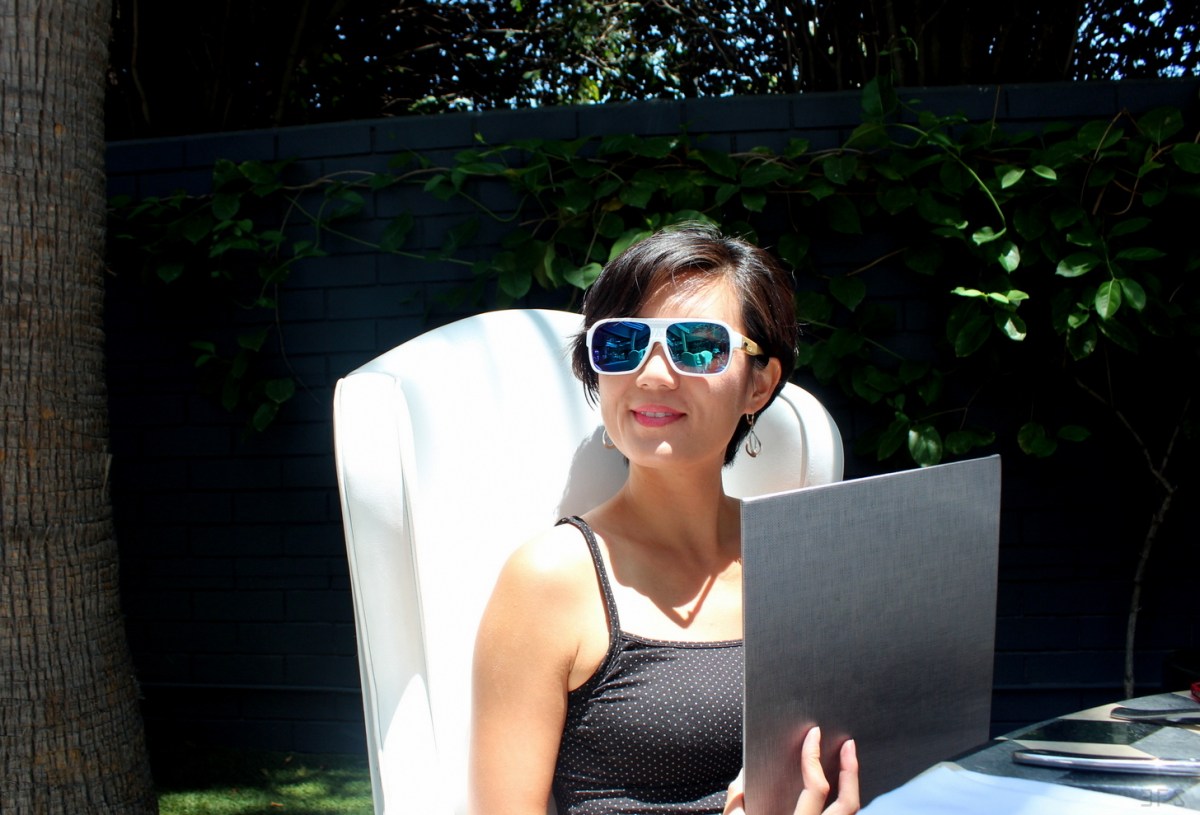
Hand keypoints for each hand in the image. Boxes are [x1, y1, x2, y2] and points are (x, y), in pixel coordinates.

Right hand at [724, 727, 859, 814]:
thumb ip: (737, 801)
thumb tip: (746, 774)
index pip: (816, 789)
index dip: (814, 758)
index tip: (813, 734)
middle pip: (849, 804)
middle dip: (850, 771)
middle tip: (847, 744)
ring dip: (850, 787)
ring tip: (846, 763)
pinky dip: (840, 803)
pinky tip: (834, 790)